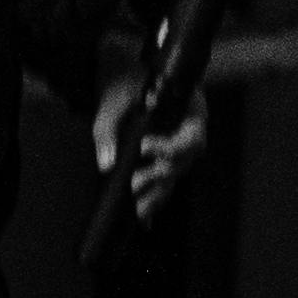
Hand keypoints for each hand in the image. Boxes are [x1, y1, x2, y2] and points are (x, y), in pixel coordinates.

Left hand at [92, 63, 207, 220]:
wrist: (122, 78)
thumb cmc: (126, 83)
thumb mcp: (113, 103)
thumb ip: (108, 132)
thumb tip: (105, 165)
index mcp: (190, 111)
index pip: (192, 137)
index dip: (171, 147)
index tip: (144, 146)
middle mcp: (189, 132)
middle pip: (184, 162)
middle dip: (159, 174)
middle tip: (134, 184)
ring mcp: (178, 147)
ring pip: (174, 176)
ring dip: (157, 194)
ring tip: (139, 211)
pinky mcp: (164, 159)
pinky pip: (165, 182)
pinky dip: (154, 199)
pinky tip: (144, 220)